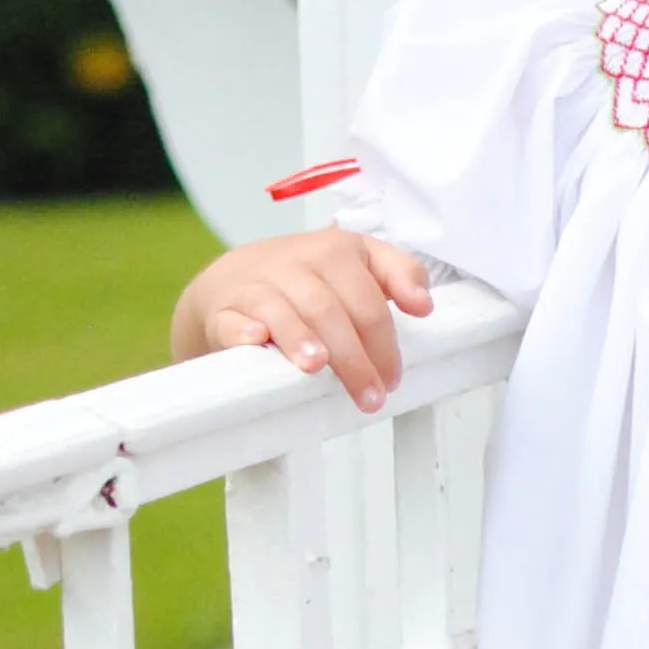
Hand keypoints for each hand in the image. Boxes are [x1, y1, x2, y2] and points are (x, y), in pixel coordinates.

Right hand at [170, 230, 431, 408]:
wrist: (231, 280)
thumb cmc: (306, 281)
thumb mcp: (356, 264)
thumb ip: (398, 275)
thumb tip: (425, 304)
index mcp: (335, 250)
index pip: (367, 297)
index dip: (384, 341)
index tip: (393, 379)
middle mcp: (296, 263)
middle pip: (329, 309)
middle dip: (354, 357)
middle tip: (370, 398)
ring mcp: (257, 286)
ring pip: (282, 310)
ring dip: (300, 338)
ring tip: (317, 368)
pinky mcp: (223, 309)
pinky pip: (231, 319)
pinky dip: (242, 331)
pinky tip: (255, 342)